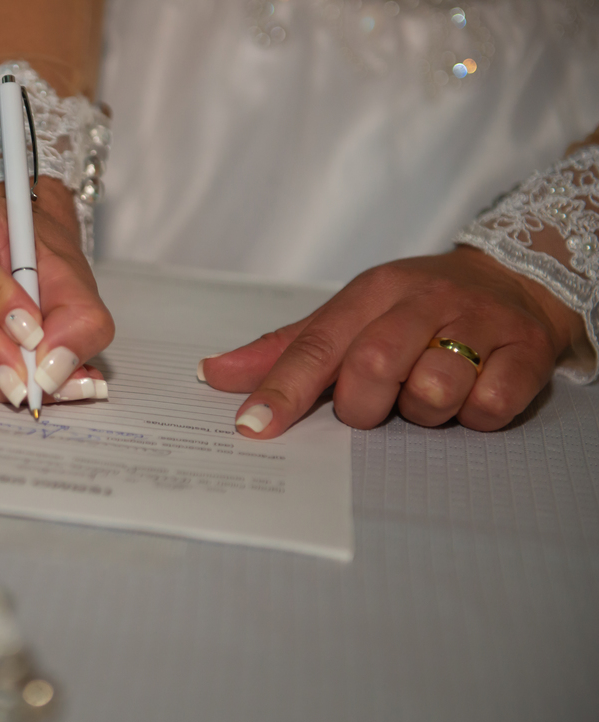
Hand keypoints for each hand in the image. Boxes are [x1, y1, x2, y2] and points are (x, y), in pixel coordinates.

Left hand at [201, 247, 589, 437]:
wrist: (518, 278)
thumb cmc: (415, 308)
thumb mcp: (350, 315)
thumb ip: (285, 350)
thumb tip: (212, 374)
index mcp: (371, 293)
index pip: (314, 345)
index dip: (282, 390)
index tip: (252, 426)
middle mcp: (423, 302)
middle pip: (371, 367)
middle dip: (363, 406)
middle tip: (374, 406)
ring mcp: (479, 324)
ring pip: (433, 390)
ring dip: (423, 411)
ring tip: (429, 393)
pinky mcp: (527, 352)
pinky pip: (490, 406)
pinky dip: (475, 416)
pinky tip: (472, 395)